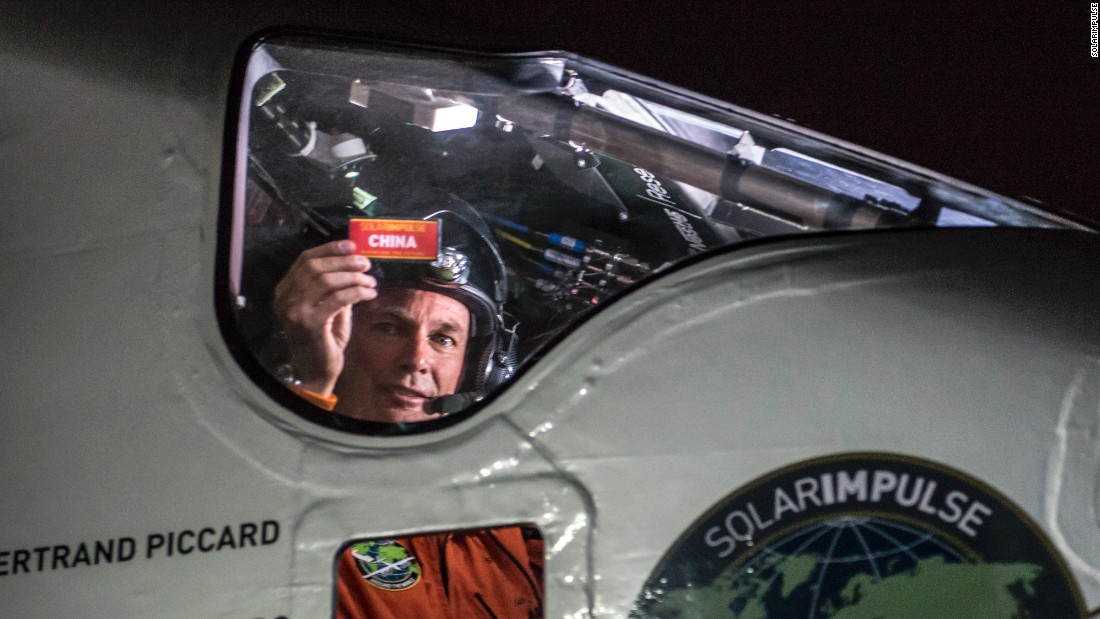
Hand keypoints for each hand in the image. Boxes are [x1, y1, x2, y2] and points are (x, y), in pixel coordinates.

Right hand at [273, 240, 376, 394]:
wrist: (316, 372)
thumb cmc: (323, 340)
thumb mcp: (326, 308)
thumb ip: (334, 287)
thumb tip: (353, 263)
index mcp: (284, 291)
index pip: (305, 260)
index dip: (330, 249)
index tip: (352, 246)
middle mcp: (285, 299)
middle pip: (315, 267)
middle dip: (344, 261)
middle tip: (366, 264)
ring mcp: (295, 311)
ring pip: (326, 281)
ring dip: (354, 277)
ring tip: (371, 281)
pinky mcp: (310, 323)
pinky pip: (338, 299)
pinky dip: (357, 292)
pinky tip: (370, 294)